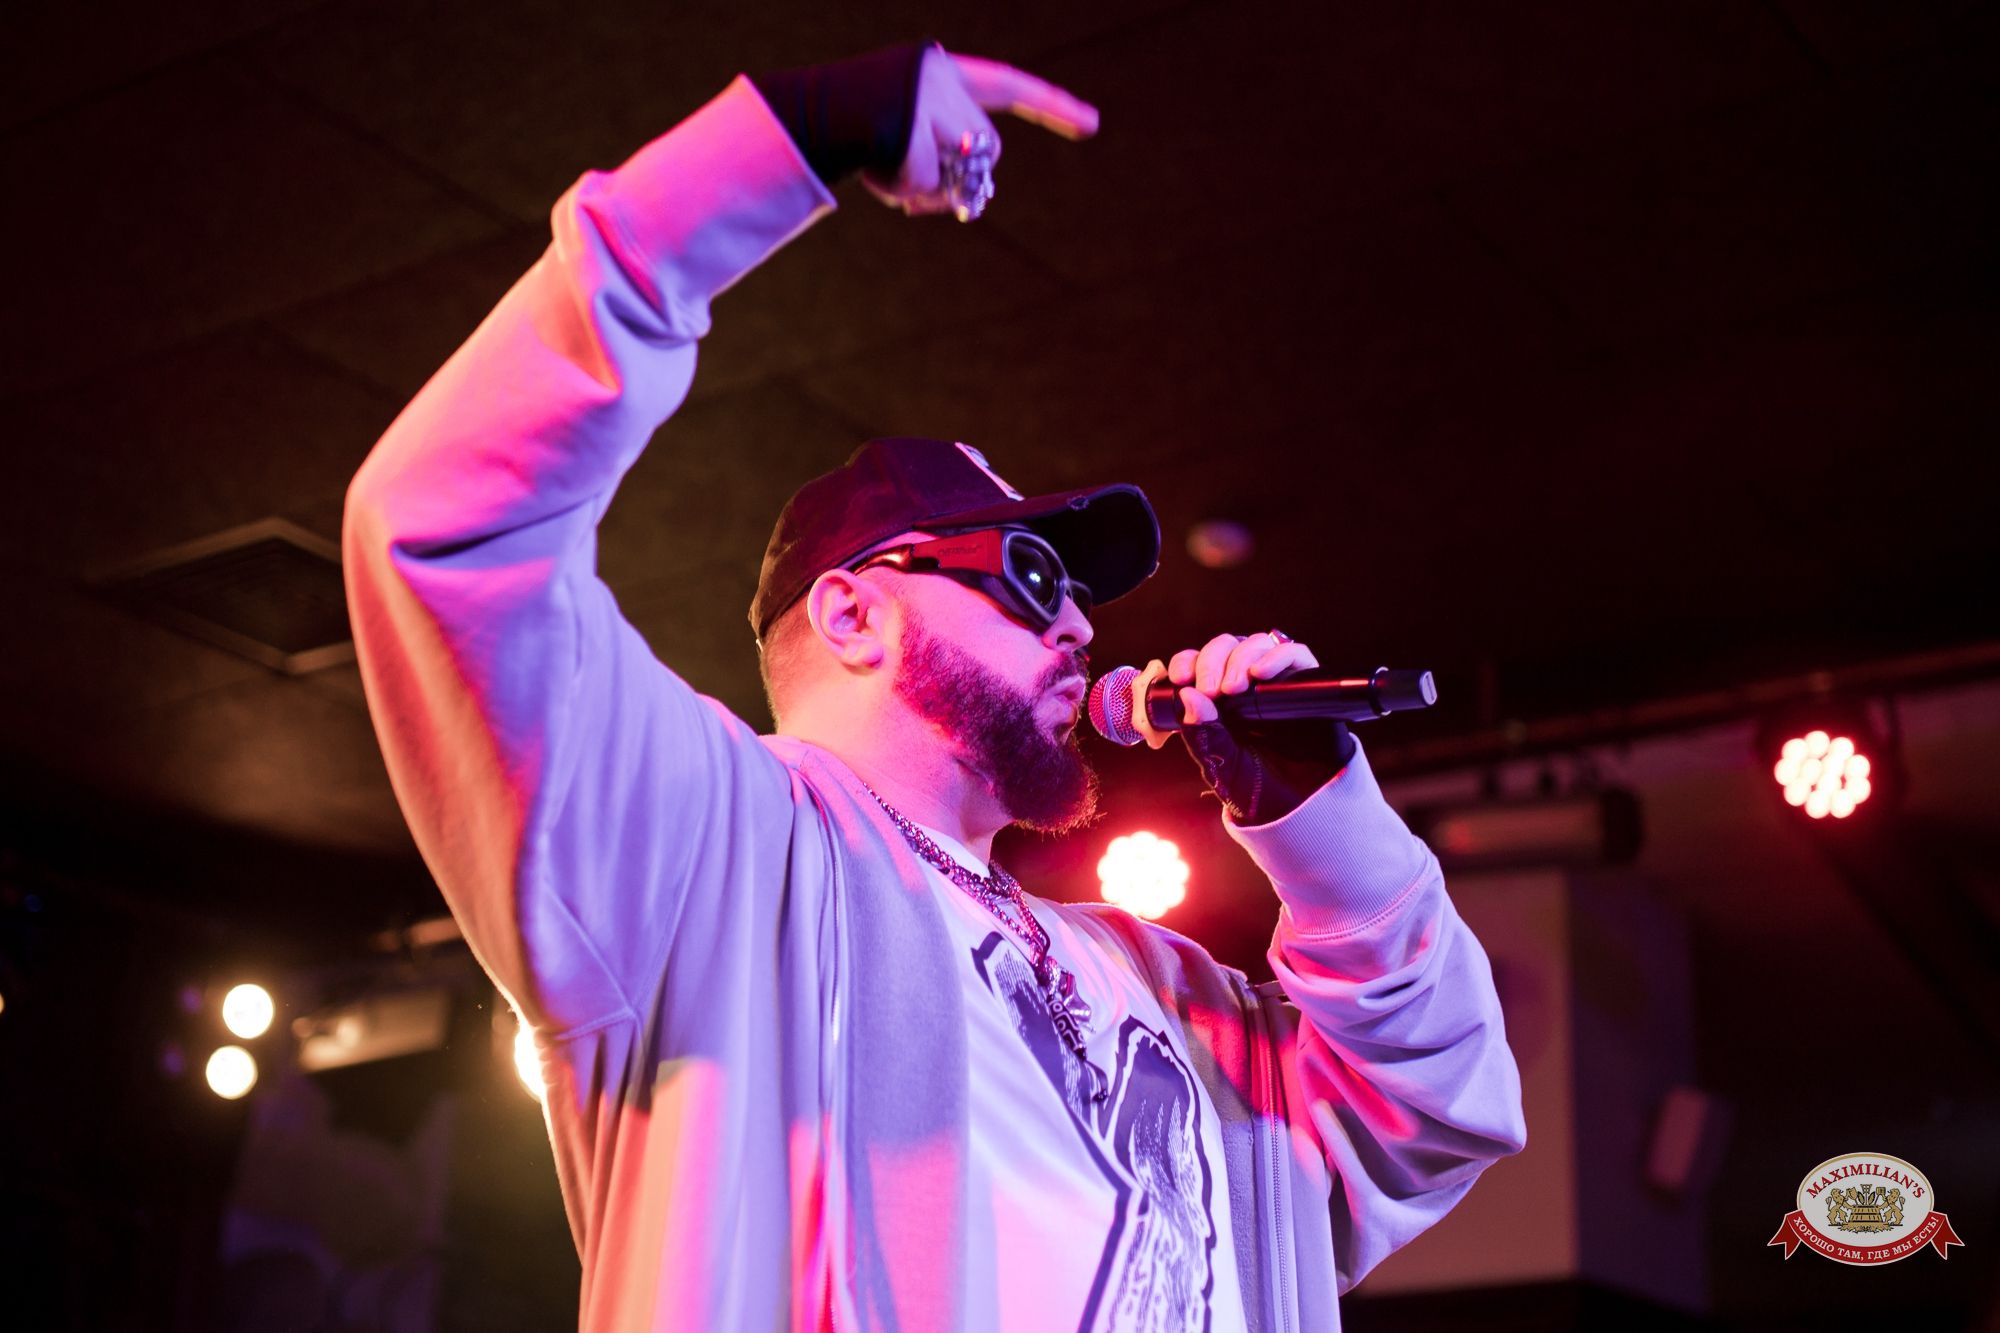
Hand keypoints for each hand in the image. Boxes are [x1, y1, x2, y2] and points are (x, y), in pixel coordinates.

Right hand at [868, 47, 1100, 214]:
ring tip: (888, 168)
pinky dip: (908, 191)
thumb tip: (969, 198)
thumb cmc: (859, 133)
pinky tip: (878, 171)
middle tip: (919, 182)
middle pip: (986, 145)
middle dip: (964, 172)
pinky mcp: (910, 130)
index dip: (1052, 108)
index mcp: (943, 71)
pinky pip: (929, 182)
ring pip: (963, 168)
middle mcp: (941, 76)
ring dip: (933, 185)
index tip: (1093, 125)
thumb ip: (948, 160)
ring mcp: (927, 103)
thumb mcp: (911, 140)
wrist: (805, 117)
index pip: (1009, 86)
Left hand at [1166, 632, 1350, 824]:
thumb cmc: (1256, 787)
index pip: (1198, 663)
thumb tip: (1187, 696)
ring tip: (1234, 687)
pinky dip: (1277, 656)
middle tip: (1212, 689)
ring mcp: (1275, 681)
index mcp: (1217, 700)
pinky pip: (1295, 654)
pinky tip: (1262, 673)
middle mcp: (1245, 685)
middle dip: (1213, 661)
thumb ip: (1203, 735)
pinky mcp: (1305, 683)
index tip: (1181, 678)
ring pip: (1256, 644)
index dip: (1188, 661)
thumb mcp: (1221, 765)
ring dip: (1241, 658)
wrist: (1301, 805)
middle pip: (1226, 647)